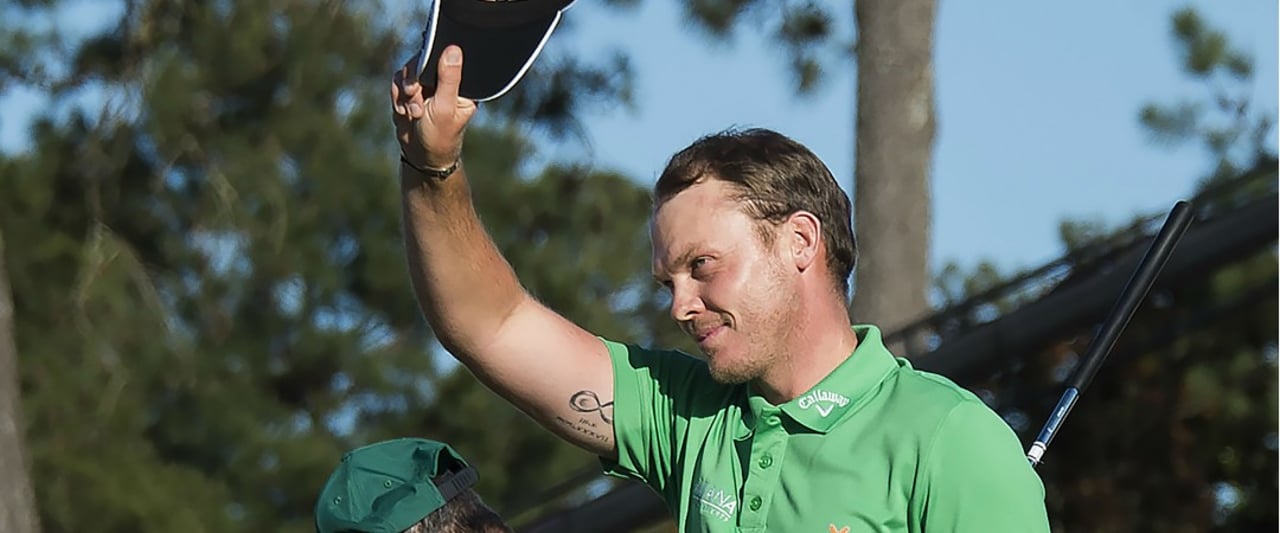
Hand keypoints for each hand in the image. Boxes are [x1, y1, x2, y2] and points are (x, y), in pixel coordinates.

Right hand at [391, 45, 477, 168]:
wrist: (421, 155)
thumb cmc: (440, 135)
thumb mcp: (445, 107)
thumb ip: (449, 79)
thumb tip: (454, 49)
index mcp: (462, 82)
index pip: (446, 56)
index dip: (429, 61)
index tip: (421, 78)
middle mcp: (445, 79)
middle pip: (423, 59)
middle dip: (413, 80)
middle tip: (413, 96)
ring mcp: (428, 83)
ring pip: (408, 70)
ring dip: (404, 91)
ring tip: (412, 112)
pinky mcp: (413, 88)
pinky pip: (398, 80)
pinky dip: (397, 96)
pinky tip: (403, 111)